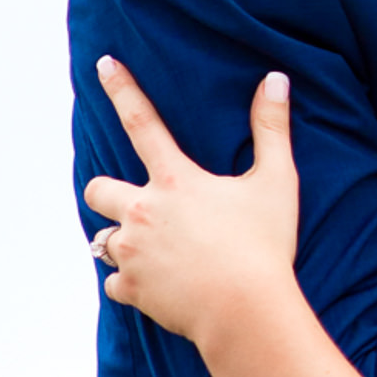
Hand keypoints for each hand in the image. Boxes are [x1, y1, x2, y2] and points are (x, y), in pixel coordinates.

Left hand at [82, 61, 302, 350]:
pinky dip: (132, 283)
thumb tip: (275, 80)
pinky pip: (116, 283)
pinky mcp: (132, 288)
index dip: (123, 90)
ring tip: (159, 253)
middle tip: (136, 206)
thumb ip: (273, 130)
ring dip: (124, 242)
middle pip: (98, 189)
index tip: (103, 65)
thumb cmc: (265, 245)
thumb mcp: (278, 183)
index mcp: (175, 181)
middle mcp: (143, 212)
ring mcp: (133, 252)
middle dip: (109, 194)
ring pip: (104, 239)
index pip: (142, 123)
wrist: (245, 311)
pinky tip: (160, 286)